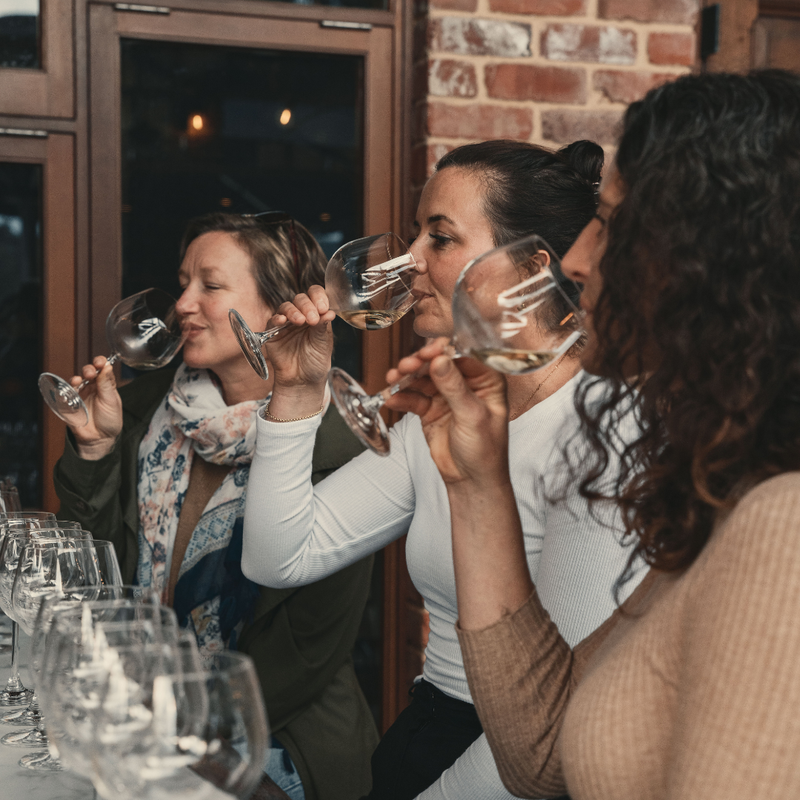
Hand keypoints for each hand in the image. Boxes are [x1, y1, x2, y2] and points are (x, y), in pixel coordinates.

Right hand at [69, 357, 122, 459]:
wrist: (100, 439)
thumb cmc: (110, 420)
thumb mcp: (112, 401)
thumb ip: (107, 384)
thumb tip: (107, 366)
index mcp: (105, 385)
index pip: (102, 369)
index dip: (100, 363)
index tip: (100, 361)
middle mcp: (92, 387)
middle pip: (87, 372)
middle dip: (88, 369)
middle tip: (90, 373)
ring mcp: (79, 395)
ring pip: (74, 381)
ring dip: (76, 379)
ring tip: (79, 380)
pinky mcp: (69, 404)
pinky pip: (64, 395)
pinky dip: (65, 391)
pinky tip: (69, 391)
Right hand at [263, 286, 334, 416]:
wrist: (302, 381)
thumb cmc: (315, 362)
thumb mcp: (323, 344)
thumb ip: (323, 326)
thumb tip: (330, 312)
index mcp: (316, 315)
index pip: (316, 296)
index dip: (319, 297)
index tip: (323, 307)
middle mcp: (301, 316)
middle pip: (301, 299)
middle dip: (307, 306)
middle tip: (312, 319)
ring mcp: (286, 323)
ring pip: (287, 307)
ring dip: (293, 311)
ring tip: (300, 321)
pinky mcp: (273, 333)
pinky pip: (272, 320)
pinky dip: (277, 318)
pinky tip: (283, 321)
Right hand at [385, 339, 510, 486]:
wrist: (471, 481)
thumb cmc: (486, 451)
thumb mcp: (472, 416)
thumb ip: (454, 387)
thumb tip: (440, 360)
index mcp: (487, 380)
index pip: (464, 355)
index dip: (444, 351)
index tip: (428, 352)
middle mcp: (466, 384)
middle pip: (439, 363)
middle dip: (420, 363)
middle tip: (406, 366)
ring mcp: (446, 396)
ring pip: (422, 379)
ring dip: (406, 378)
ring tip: (393, 379)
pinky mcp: (430, 410)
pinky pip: (413, 398)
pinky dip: (401, 397)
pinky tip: (391, 399)